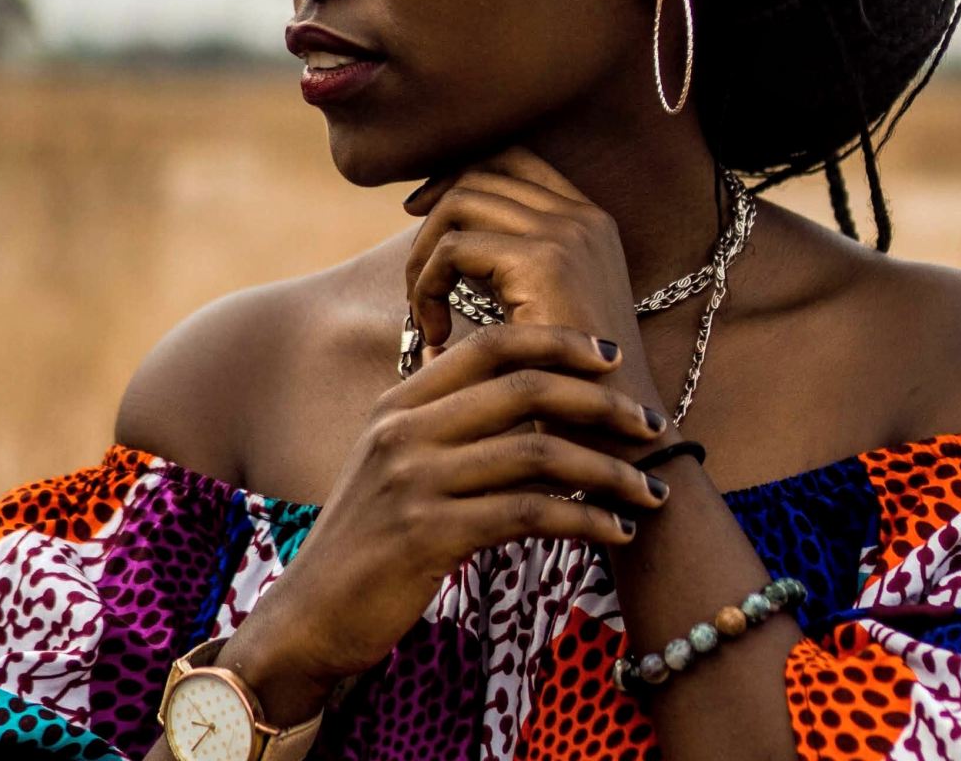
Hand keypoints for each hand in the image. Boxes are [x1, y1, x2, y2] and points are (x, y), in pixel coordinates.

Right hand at [254, 321, 670, 685]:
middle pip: (525, 388)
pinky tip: (616, 532)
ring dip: (608, 471)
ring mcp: (413, 480)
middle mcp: (403, 430)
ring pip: (538, 453)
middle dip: (602, 403)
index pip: (493, 344)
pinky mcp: (427, 535)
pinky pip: (528, 515)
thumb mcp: (396, 467)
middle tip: (653, 425)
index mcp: (401, 402)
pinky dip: (584, 520)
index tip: (612, 358)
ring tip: (650, 490)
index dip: (559, 342)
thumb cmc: (369, 544)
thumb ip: (450, 427)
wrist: (308, 618)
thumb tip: (532, 396)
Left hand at [398, 145, 664, 414]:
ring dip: (424, 255)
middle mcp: (583, 216)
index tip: (419, 212)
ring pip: (459, 202)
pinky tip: (434, 332)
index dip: (458, 174)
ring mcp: (567, 233)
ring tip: (423, 310)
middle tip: (413, 273)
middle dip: (432, 212)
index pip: (512, 158)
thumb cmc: (571, 387)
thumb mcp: (541, 308)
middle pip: (480, 171)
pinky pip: (453, 247)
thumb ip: (507, 262)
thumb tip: (442, 227)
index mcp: (590, 221)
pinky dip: (426, 286)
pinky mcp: (543, 261)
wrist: (617, 435)